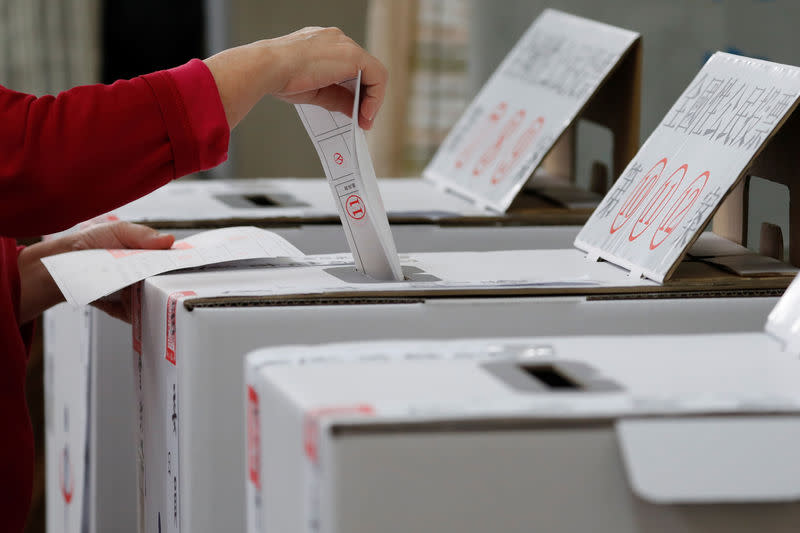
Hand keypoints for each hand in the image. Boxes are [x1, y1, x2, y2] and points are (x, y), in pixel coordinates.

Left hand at [17, 222, 173, 323]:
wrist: (62, 266)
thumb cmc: (89, 244)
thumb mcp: (118, 230)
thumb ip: (143, 235)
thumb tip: (169, 239)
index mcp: (150, 255)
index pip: (173, 262)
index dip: (183, 264)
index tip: (189, 265)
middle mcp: (147, 276)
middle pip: (167, 283)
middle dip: (168, 283)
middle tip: (160, 278)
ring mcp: (138, 295)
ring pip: (154, 300)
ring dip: (149, 297)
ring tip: (138, 289)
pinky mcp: (126, 311)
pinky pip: (138, 316)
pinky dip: (134, 312)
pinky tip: (124, 301)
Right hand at [203, 27, 387, 129]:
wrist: (269, 68)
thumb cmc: (280, 77)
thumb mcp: (316, 93)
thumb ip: (338, 99)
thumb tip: (354, 112)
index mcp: (323, 46)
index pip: (348, 68)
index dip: (356, 91)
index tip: (356, 112)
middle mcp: (336, 41)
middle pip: (363, 70)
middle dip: (366, 97)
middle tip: (363, 120)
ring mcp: (344, 44)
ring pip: (373, 72)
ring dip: (373, 99)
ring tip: (365, 120)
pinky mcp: (353, 54)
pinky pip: (377, 75)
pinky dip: (376, 96)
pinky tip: (366, 113)